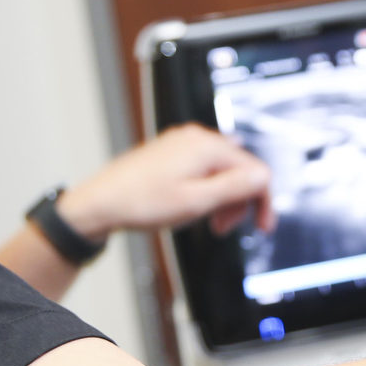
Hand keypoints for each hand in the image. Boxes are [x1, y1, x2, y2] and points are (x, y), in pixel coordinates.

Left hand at [57, 125, 275, 238]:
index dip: (263, 201)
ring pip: (222, 169)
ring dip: (224, 197)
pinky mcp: (172, 152)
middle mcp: (197, 138)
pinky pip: (204, 168)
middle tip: (225, 227)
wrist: (101, 202)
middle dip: (240, 200)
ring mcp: (183, 143)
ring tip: (209, 221)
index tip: (262, 226)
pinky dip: (208, 189)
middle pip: (240, 168)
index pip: (255, 170)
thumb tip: (264, 177)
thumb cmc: (141, 202)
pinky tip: (195, 207)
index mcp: (207, 147)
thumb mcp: (196, 202)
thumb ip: (235, 187)